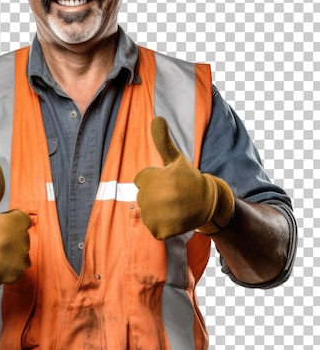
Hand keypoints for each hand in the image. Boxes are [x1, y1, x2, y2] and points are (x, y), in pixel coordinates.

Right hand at [0, 163, 30, 285]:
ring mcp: (13, 259)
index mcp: (12, 222)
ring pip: (23, 257)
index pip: (23, 221)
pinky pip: (17, 272)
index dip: (9, 223)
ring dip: (11, 257)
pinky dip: (7, 271)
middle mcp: (15, 240)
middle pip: (24, 239)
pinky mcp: (9, 275)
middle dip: (10, 240)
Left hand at [134, 117, 234, 239]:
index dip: (155, 180)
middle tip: (174, 195)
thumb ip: (162, 140)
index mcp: (150, 178)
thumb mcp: (175, 158)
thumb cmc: (189, 179)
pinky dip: (162, 226)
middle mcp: (151, 197)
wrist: (209, 203)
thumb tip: (157, 117)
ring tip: (174, 207)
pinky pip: (153, 228)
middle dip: (156, 196)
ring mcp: (155, 215)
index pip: (140, 181)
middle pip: (142, 197)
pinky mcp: (159, 231)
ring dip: (158, 212)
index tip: (170, 181)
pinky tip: (174, 219)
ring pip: (147, 213)